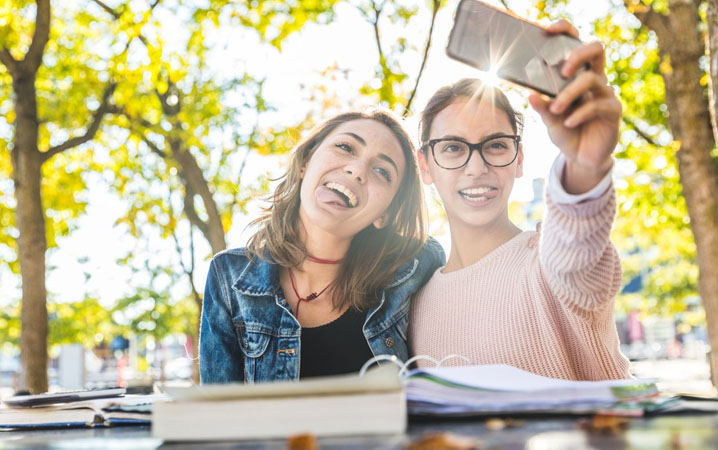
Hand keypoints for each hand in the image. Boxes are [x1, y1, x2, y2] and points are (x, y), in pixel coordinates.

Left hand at [528, 20, 620, 194]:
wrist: (581, 158)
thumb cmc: (566, 132)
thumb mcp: (549, 120)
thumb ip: (542, 107)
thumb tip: (529, 94)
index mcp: (577, 76)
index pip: (576, 44)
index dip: (566, 31)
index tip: (547, 30)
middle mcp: (594, 80)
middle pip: (596, 49)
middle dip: (577, 54)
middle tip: (561, 70)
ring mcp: (605, 94)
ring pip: (591, 79)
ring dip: (569, 93)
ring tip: (555, 109)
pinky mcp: (612, 111)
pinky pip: (597, 105)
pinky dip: (579, 113)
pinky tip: (568, 122)